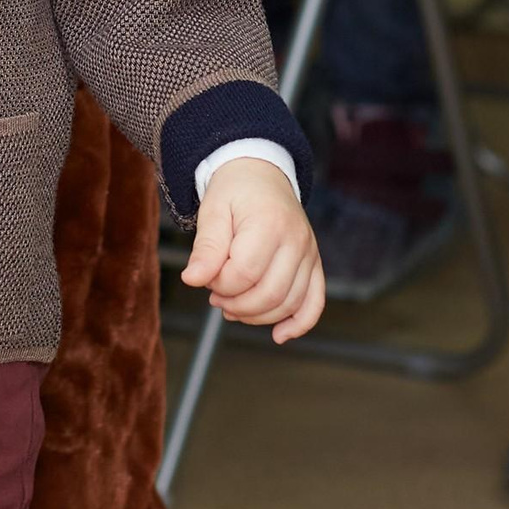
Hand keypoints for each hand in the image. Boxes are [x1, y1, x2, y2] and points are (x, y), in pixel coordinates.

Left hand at [182, 157, 324, 343]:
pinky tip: (279, 335)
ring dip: (257, 316)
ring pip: (289, 303)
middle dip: (235, 304)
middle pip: (269, 293)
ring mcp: (309, 253)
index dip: (220, 284)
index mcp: (269, 223)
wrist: (261, 173)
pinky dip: (300, 323)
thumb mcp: (212, 210)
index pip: (244, 273)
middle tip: (215, 296)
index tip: (205, 276)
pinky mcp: (314, 263)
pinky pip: (315, 301)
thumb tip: (193, 280)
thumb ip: (205, 247)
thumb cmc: (234, 191)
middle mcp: (296, 240)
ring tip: (232, 306)